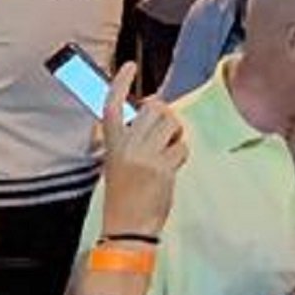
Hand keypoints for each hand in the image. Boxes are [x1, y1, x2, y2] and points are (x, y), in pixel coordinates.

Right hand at [97, 65, 187, 239]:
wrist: (128, 229)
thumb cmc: (124, 196)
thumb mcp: (118, 164)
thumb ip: (130, 139)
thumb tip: (150, 110)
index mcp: (112, 147)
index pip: (112, 108)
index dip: (120, 84)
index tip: (129, 66)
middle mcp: (127, 148)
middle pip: (153, 109)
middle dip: (164, 113)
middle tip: (164, 129)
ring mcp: (146, 157)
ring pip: (171, 123)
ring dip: (175, 133)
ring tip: (166, 151)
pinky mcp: (164, 168)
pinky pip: (182, 146)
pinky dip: (181, 154)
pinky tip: (171, 168)